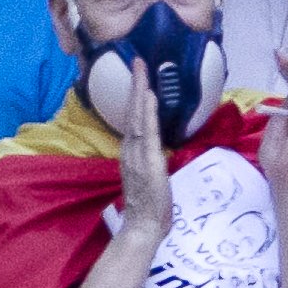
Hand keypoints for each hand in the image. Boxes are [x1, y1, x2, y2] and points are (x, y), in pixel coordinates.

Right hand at [115, 59, 174, 242]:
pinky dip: (148, 113)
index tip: (140, 76)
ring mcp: (137, 154)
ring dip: (140, 92)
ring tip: (142, 70)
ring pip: (138, 117)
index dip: (136, 96)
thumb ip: (150, 159)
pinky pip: (147, 132)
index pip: (134, 119)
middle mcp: (131, 150)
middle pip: (133, 112)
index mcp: (132, 153)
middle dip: (136, 85)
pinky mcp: (148, 161)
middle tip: (138, 61)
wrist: (144, 226)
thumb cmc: (150, 206)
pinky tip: (150, 97)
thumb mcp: (150, 176)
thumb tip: (156, 147)